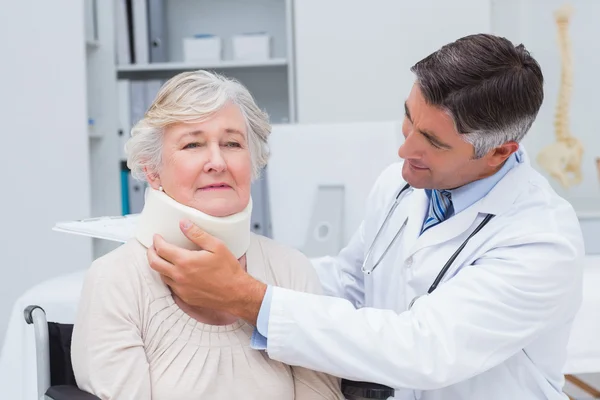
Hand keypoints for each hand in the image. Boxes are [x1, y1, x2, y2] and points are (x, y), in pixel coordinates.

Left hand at [147, 220, 266, 323]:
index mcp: (185, 261)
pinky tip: (175, 271)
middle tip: (154, 247)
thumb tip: (183, 223)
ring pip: (161, 275)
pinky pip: (170, 285)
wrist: (236, 293)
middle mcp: (179, 276)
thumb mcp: (216, 246)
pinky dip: (168, 276)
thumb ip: (197, 234)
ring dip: (159, 265)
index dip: (157, 241)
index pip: (162, 249)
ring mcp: (181, 288)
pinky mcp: (185, 297)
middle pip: (154, 263)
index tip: (157, 236)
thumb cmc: (228, 269)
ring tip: (163, 258)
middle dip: (151, 253)